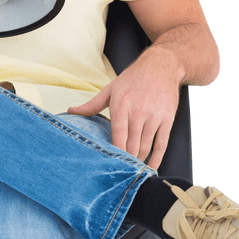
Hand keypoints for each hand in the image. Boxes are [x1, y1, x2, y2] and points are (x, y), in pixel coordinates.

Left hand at [67, 49, 180, 169]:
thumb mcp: (110, 89)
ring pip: (145, 147)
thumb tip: (71, 111)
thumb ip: (91, 105)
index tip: (110, 164)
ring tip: (132, 171)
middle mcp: (139, 112)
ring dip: (139, 161)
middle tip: (120, 172)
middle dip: (126, 161)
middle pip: (132, 146)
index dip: (115, 153)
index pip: (117, 136)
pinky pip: (162, 144)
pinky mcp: (167, 120)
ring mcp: (154, 117)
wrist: (161, 66)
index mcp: (122, 106)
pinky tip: (151, 167)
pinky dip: (156, 159)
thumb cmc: (133, 78)